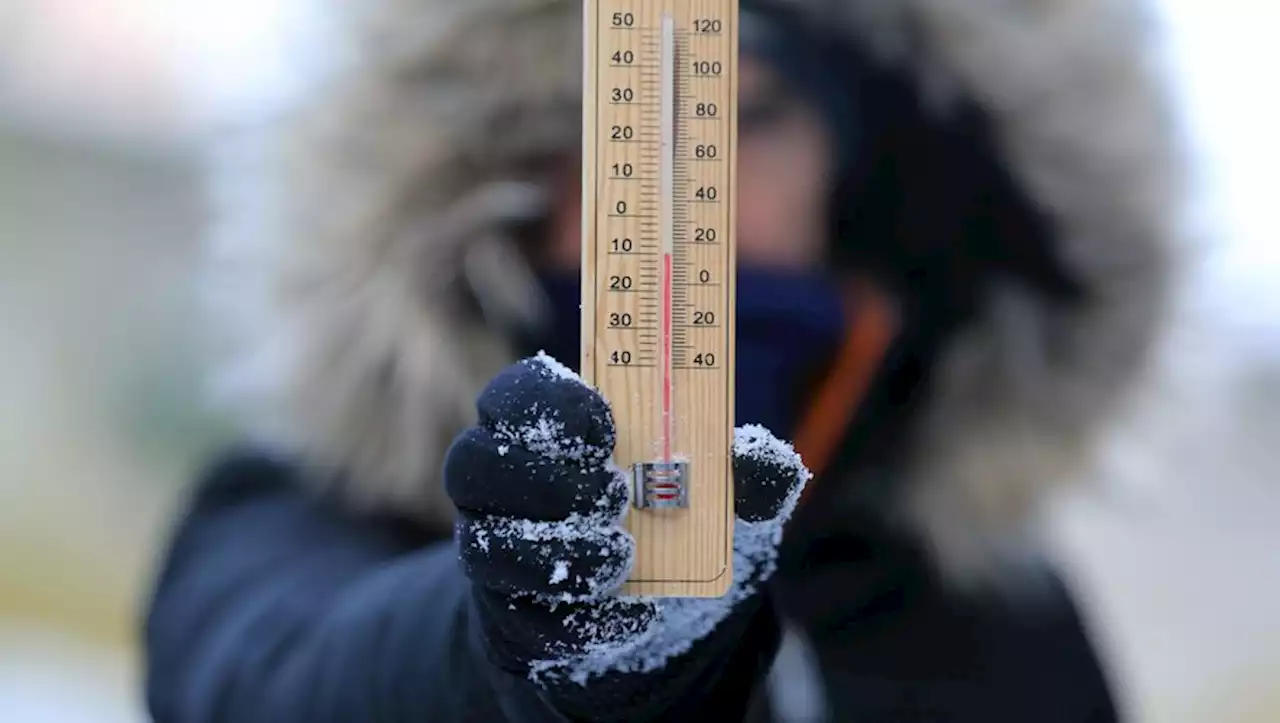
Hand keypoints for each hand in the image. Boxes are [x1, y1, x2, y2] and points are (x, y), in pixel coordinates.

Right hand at [444, 353, 809, 686]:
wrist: (650, 599)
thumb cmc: (670, 514)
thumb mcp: (714, 487)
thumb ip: (740, 470)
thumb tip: (774, 463)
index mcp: (541, 428)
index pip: (509, 396)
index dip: (545, 403)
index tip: (604, 424)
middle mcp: (501, 486)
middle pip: (472, 465)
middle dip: (544, 479)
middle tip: (613, 492)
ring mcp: (496, 551)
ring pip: (485, 548)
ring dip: (556, 552)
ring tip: (622, 555)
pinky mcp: (509, 617)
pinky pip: (520, 620)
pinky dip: (577, 619)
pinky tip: (629, 613)